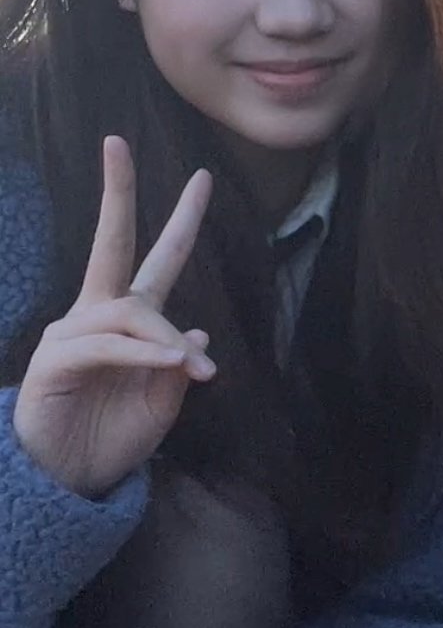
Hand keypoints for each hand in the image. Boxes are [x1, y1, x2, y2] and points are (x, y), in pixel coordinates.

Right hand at [13, 136, 214, 498]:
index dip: (180, 220)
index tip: (203, 178)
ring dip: (166, 338)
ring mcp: (71, 334)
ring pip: (129, 311)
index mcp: (128, 320)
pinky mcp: (55, 360)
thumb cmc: (113, 440)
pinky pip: (109, 345)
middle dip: (117, 193)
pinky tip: (171, 362)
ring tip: (199, 371)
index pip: (155, 259)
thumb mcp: (162, 404)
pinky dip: (145, 352)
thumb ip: (178, 368)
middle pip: (111, 243)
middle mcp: (97, 316)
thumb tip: (197, 332)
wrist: (69, 484)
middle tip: (116, 143)